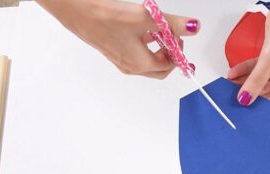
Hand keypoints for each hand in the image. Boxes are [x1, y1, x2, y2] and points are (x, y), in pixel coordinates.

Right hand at [37, 0, 199, 78]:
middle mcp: (130, 67)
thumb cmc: (107, 17)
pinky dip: (144, 42)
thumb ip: (173, 24)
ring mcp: (120, 60)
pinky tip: (141, 26)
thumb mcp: (147, 18)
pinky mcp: (112, 51)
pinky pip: (135, 53)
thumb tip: (194, 27)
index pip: (169, 66)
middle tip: (172, 35)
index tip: (179, 35)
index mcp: (141, 64)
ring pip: (147, 60)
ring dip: (157, 46)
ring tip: (157, 28)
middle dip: (169, 53)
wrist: (76, 10)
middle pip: (159, 68)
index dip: (178, 51)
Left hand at [228, 0, 269, 104]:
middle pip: (268, 92)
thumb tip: (246, 96)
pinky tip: (234, 74)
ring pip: (261, 80)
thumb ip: (256, 79)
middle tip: (233, 97)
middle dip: (250, 92)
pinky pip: (258, 69)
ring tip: (229, 86)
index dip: (259, 104)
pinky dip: (246, 70)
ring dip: (245, 81)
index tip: (243, 106)